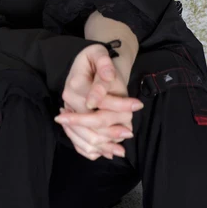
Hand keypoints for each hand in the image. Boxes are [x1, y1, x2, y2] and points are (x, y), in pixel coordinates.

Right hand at [55, 44, 143, 159]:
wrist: (88, 64)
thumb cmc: (95, 59)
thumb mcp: (99, 54)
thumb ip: (104, 66)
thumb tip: (108, 77)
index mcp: (75, 85)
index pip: (97, 102)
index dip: (118, 105)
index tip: (138, 105)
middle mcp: (69, 101)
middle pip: (90, 123)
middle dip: (111, 130)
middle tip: (130, 133)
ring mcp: (69, 112)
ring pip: (84, 136)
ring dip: (103, 145)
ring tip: (121, 151)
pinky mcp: (71, 121)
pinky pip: (79, 141)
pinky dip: (92, 150)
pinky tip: (107, 153)